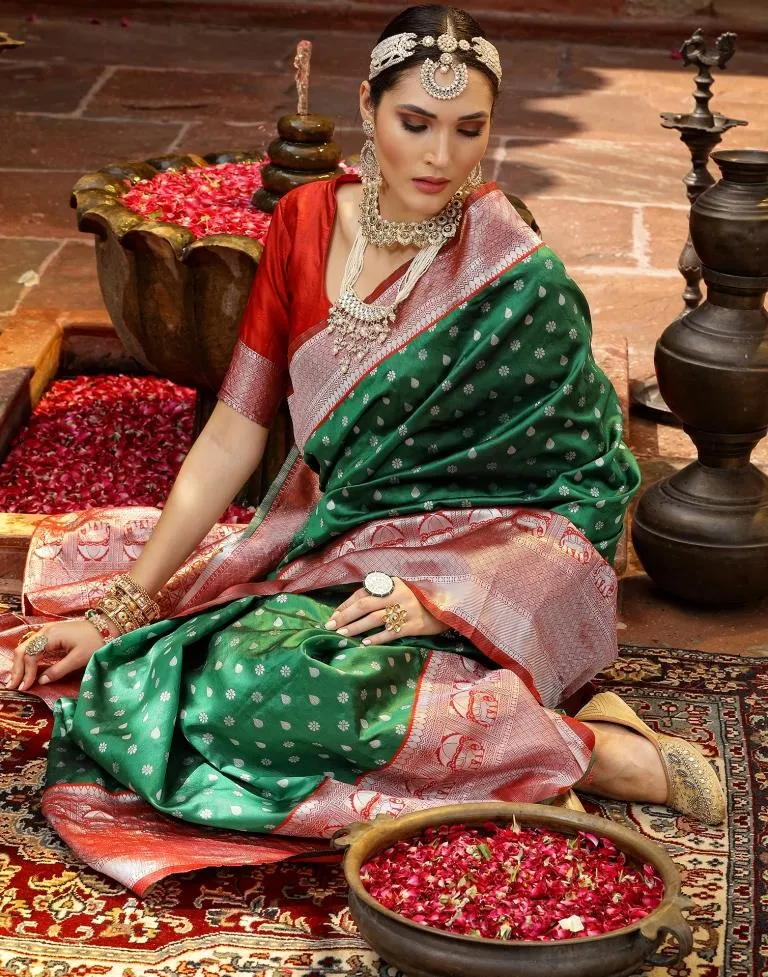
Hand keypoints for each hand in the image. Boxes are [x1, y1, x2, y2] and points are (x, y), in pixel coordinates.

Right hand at [5, 619, 110, 691]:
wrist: (108, 626)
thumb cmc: (95, 641)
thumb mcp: (79, 658)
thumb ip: (59, 670)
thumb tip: (41, 681)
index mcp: (51, 636)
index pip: (30, 655)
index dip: (26, 673)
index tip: (25, 688)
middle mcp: (46, 631)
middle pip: (23, 649)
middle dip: (17, 668)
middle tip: (13, 686)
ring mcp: (48, 631)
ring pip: (26, 647)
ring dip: (20, 663)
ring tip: (17, 680)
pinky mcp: (52, 634)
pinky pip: (34, 646)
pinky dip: (28, 658)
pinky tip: (26, 669)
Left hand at [325, 577, 445, 646]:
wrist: (450, 606)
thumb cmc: (423, 597)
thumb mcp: (403, 588)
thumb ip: (384, 593)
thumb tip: (356, 605)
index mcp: (393, 583)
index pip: (363, 592)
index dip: (347, 604)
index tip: (334, 614)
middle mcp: (397, 594)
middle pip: (364, 605)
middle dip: (345, 616)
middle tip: (330, 626)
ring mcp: (406, 610)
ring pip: (374, 619)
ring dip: (355, 627)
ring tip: (342, 634)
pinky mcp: (413, 625)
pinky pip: (391, 632)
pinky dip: (376, 637)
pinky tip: (365, 643)